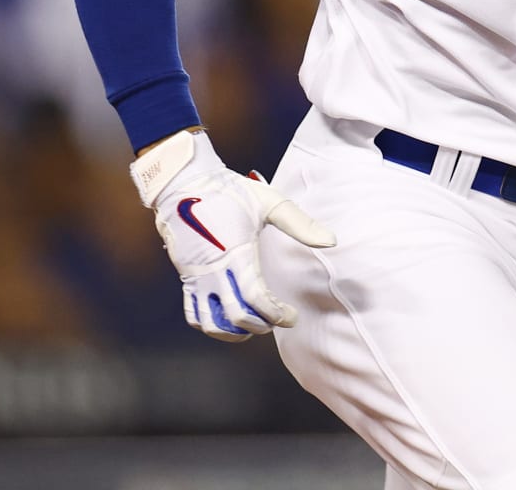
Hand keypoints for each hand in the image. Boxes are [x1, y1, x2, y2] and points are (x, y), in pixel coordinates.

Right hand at [130, 129, 334, 341]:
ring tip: (252, 327)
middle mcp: (214, 270)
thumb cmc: (229, 191)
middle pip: (236, 315)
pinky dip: (210, 326)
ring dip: (233, 332)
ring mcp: (196, 276)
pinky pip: (192, 314)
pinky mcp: (186, 277)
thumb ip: (300, 223)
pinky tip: (227, 320)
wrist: (184, 183)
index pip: (256, 298)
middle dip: (261, 325)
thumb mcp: (269, 201)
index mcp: (236, 253)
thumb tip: (331, 241)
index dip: (276, 315)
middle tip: (277, 320)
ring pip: (211, 323)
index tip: (291, 317)